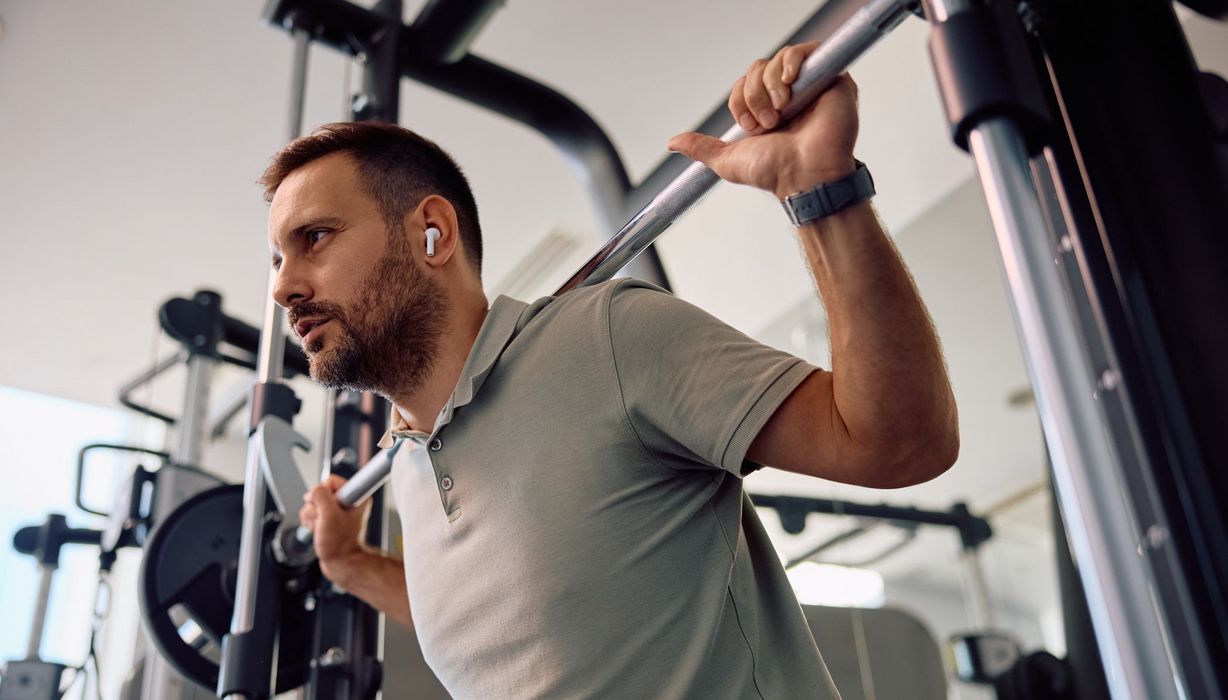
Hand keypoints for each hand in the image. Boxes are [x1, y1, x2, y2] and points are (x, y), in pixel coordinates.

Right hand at [299, 474, 368, 581]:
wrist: (340, 562)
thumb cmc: (340, 544)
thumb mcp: (329, 515)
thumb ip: (320, 496)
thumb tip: (313, 491)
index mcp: (356, 495)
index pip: (331, 481)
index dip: (323, 494)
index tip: (326, 507)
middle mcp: (348, 500)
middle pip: (319, 493)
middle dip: (315, 509)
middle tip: (323, 521)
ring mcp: (337, 510)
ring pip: (313, 503)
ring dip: (312, 517)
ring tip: (321, 528)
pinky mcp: (329, 518)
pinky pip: (312, 513)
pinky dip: (311, 522)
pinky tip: (318, 530)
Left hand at [667, 42, 859, 199]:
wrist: (805, 175)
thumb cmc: (775, 171)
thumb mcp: (728, 160)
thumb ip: (701, 148)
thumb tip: (673, 143)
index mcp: (768, 111)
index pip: (744, 84)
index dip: (740, 99)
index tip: (749, 126)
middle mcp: (789, 97)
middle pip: (758, 70)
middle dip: (753, 94)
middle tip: (766, 122)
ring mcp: (811, 87)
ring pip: (777, 62)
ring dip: (770, 86)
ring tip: (781, 111)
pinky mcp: (832, 79)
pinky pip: (806, 51)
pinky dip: (791, 63)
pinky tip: (789, 85)